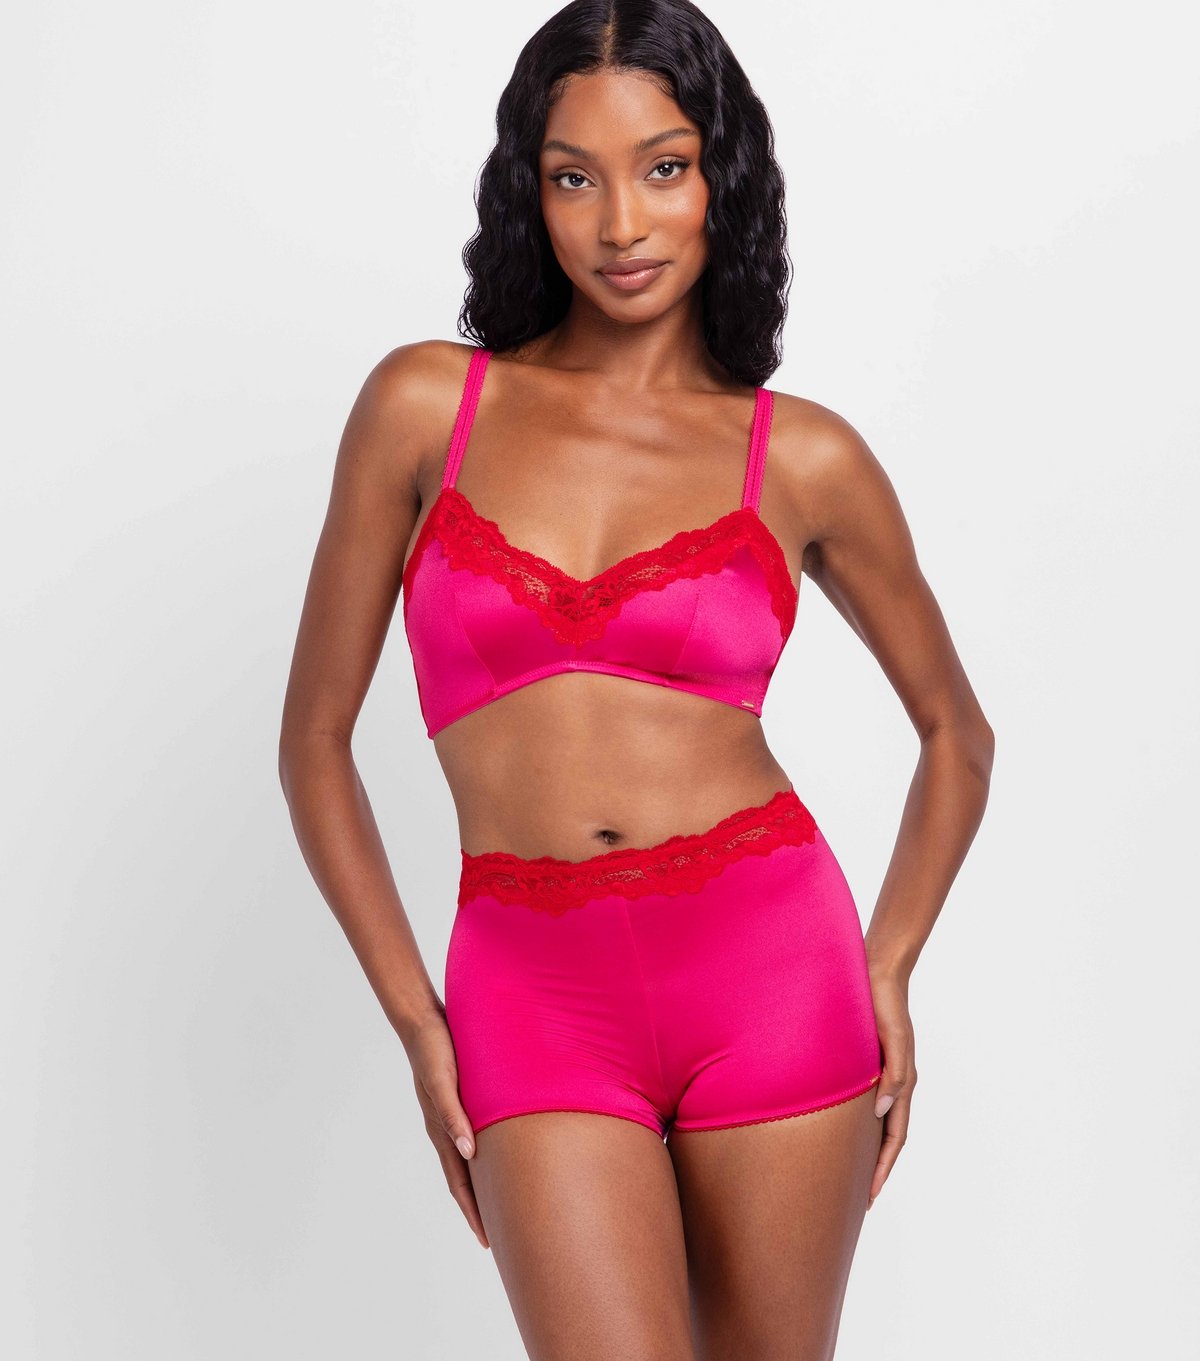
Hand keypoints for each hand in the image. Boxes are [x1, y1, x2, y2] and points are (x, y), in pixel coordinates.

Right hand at [403, 1006, 489, 1248]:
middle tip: (495, 1236)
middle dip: (477, 1208)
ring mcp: (450, 1115)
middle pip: (462, 1178)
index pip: (460, 1182)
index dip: (473, 1211)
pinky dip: (481, 1154)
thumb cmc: (434, 1049)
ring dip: (479, 1184)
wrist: (422, 1021)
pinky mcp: (458, 1099)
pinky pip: (470, 1135)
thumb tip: (469, 1152)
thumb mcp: (444, 1081)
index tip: (487, 1240)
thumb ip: (454, 1114)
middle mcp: (445, 1128)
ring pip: (466, 1160)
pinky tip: (492, 1155)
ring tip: (496, 1203)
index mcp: (442, 1130)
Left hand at [865, 967, 916, 1210]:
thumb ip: (894, 1075)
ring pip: (871, 1123)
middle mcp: (892, 1084)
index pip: (893, 1139)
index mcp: (903, 1083)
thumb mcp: (894, 1039)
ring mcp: (879, 1074)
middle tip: (854, 1199)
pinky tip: (832, 1129)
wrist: (876, 971)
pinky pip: (858, 1101)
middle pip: (883, 1138)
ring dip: (861, 1149)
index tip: (868, 1198)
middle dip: (872, 1169)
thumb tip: (880, 1111)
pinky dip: (850, 1122)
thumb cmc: (884, 1003)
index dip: (881, 1170)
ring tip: (843, 1173)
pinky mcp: (863, 1062)